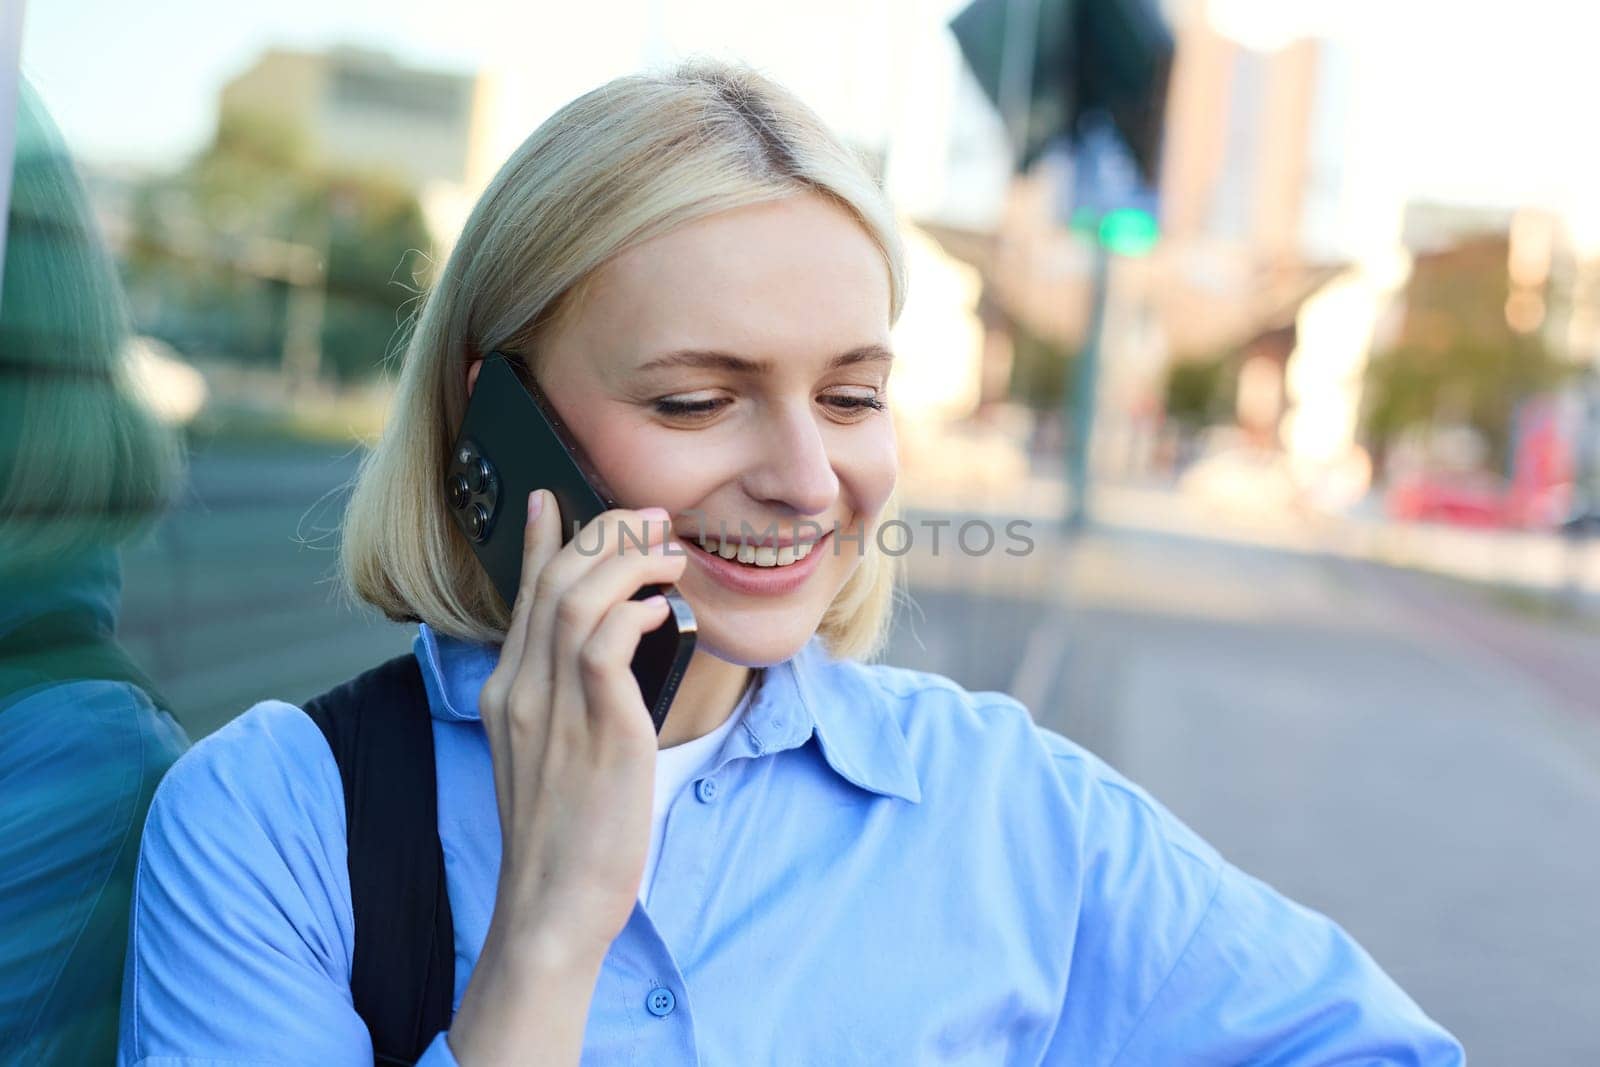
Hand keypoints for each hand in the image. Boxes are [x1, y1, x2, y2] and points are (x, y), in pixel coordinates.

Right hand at [448, 489, 685, 1065]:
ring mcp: (552, 709)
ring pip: (578, 599)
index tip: (556, 499)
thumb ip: (568, 700)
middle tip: (650, 520)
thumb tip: (608, 655)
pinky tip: (664, 611)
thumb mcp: (554, 757)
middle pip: (554, 582)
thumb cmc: (566, 838)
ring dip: (628, 563)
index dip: (542, 542)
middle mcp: (520, 691)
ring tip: (668, 555)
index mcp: (505, 694)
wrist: (551, 907)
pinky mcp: (597, 731)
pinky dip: (635, 613)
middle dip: (603, 535)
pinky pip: (606, 644)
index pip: (523, 597)